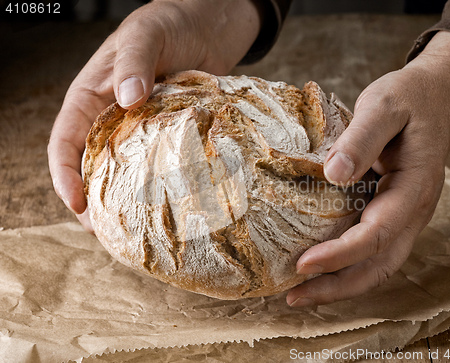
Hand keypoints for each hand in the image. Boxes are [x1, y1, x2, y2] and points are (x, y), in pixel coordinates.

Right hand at [47, 0, 260, 230]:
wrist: (209, 26)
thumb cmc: (171, 23)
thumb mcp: (146, 33)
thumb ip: (134, 62)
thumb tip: (127, 98)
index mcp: (91, 96)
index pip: (65, 140)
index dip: (64, 173)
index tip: (76, 203)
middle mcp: (111, 117)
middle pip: (90, 163)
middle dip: (92, 198)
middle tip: (104, 230)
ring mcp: (140, 127)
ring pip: (123, 168)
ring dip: (122, 197)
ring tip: (131, 228)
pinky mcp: (168, 133)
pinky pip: (157, 162)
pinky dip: (156, 183)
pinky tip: (167, 202)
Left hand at [287, 31, 449, 306]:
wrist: (436, 97)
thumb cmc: (409, 99)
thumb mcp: (385, 105)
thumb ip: (363, 137)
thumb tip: (334, 174)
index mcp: (414, 187)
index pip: (377, 234)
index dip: (340, 253)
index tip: (302, 264)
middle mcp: (413, 210)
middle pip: (380, 265)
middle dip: (338, 286)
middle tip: (294, 298)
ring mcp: (405, 215)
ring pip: (377, 264)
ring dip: (340, 283)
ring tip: (299, 294)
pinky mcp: (392, 211)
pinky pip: (372, 249)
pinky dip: (345, 265)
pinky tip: (318, 265)